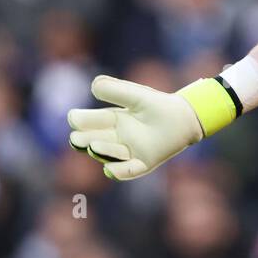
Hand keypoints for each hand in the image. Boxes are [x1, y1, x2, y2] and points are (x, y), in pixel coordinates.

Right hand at [67, 74, 203, 180]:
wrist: (183, 118)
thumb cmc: (158, 105)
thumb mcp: (136, 96)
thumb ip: (116, 90)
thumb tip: (94, 85)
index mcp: (112, 120)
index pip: (91, 122)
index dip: (82, 120)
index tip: (74, 118)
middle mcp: (116, 138)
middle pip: (95, 140)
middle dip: (84, 140)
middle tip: (75, 139)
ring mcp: (129, 152)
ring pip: (110, 155)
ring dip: (102, 151)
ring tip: (92, 146)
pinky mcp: (143, 163)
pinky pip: (129, 171)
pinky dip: (120, 172)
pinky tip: (111, 170)